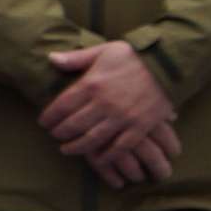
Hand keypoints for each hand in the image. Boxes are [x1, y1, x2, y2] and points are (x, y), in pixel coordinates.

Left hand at [38, 41, 180, 185]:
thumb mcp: (102, 51)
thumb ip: (76, 58)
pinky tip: (98, 159)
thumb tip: (50, 58)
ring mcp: (123, 117)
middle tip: (54, 136)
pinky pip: (120, 146)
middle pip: (73, 125)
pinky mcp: (140, 126)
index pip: (61, 106)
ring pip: (93, 139)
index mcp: (91, 84)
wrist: (168, 65)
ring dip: (77, 147)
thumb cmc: (132, 56)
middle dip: (60, 133)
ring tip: (66, 150)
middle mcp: (104, 103)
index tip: (43, 123)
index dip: (49, 117)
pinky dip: (107, 155)